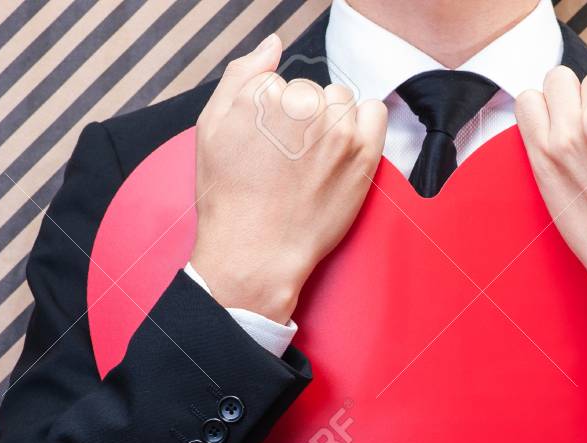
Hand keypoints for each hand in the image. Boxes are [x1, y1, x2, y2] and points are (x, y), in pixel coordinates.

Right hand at [190, 34, 387, 321]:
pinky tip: (342, 150)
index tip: (267, 142)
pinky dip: (363, 123)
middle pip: (310, 90)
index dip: (270, 113)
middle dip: (301, 116)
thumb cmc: (230, 198)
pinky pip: (374, 112)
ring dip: (330, 120)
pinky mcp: (363, 154)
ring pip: (340, 99)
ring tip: (311, 159)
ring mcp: (337, 131)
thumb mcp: (211, 128)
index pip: (277, 82)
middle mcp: (301, 108)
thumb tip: (271, 46)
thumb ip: (240, 76)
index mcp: (261, 96)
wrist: (256, 251)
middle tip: (288, 156)